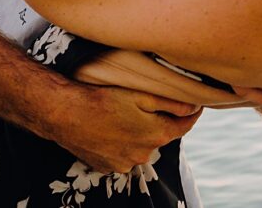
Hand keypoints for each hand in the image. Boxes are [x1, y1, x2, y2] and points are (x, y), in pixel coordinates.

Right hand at [51, 83, 201, 172]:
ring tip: (125, 115)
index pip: (185, 126)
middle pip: (162, 136)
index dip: (191, 113)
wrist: (65, 114)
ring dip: (140, 134)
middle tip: (149, 104)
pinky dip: (123, 143)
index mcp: (156, 134)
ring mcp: (126, 164)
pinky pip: (124, 154)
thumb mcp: (140, 94)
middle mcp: (144, 155)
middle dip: (160, 121)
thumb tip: (194, 107)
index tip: (195, 103)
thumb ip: (169, 103)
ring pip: (142, 146)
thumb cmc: (102, 98)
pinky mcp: (109, 167)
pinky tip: (111, 128)